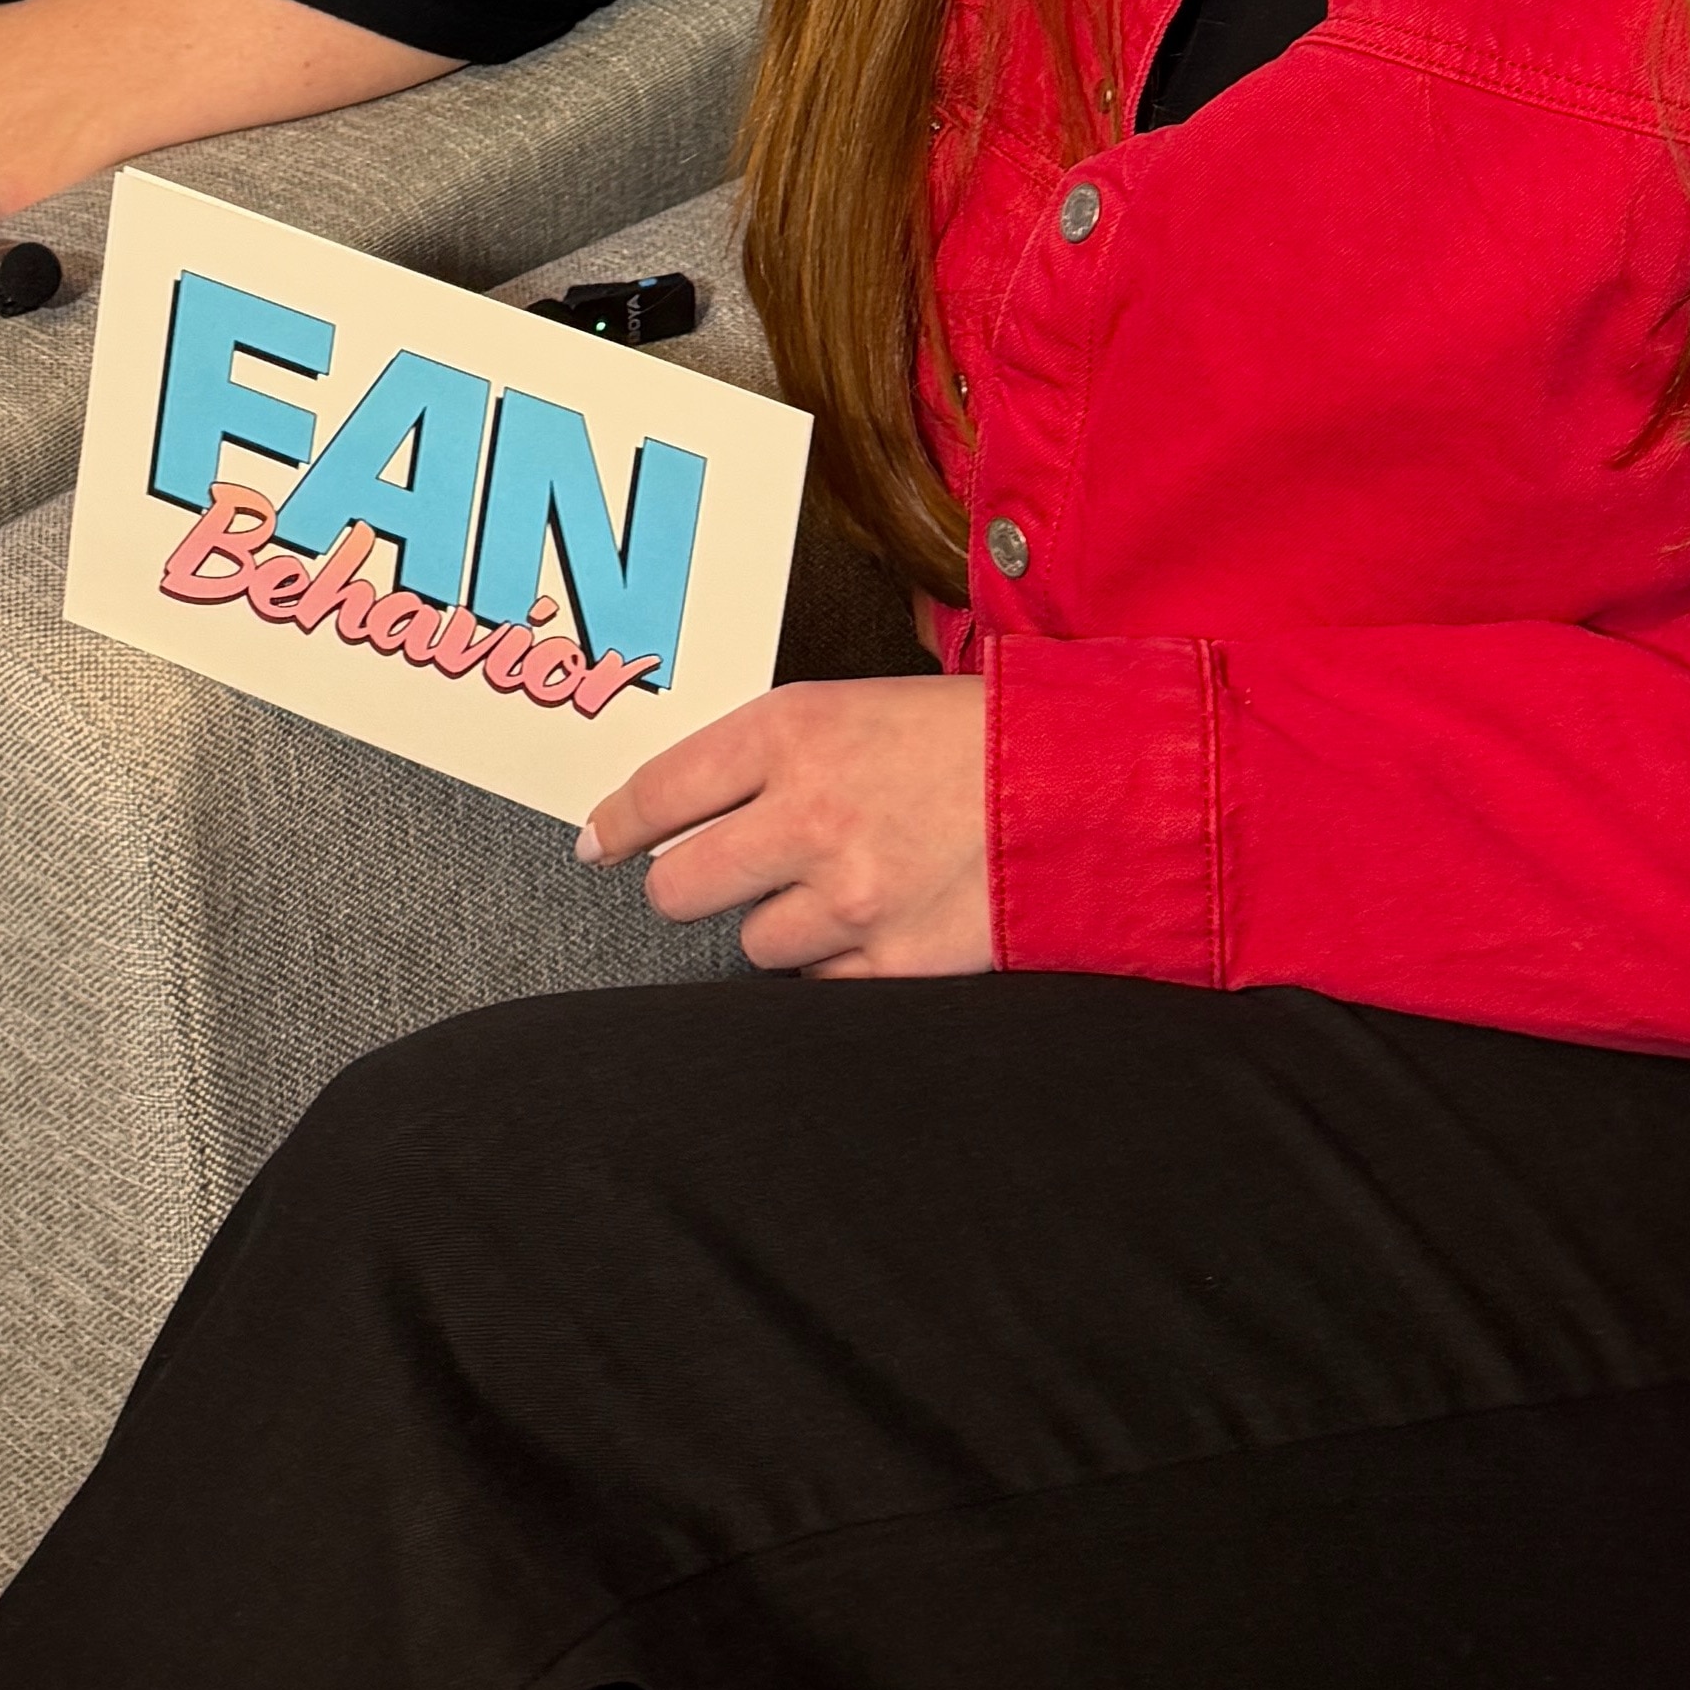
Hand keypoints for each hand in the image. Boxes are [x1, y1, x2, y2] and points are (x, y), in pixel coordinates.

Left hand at [577, 674, 995, 977]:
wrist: (1089, 783)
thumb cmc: (974, 734)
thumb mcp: (858, 705)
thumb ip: (772, 752)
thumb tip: (684, 804)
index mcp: (793, 732)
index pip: (661, 791)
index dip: (618, 824)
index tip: (599, 842)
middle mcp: (808, 815)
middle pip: (678, 889)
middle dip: (689, 885)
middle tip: (719, 873)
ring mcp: (850, 898)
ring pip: (750, 944)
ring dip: (779, 923)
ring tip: (837, 883)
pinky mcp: (894, 963)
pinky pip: (818, 984)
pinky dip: (835, 962)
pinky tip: (876, 919)